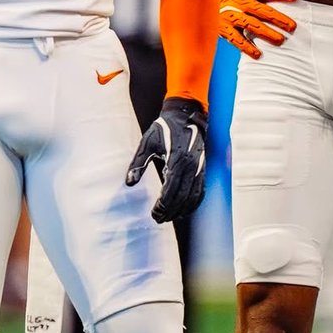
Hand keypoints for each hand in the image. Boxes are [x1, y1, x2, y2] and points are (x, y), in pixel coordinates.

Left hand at [125, 96, 206, 223]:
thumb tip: (129, 182)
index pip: (171, 190)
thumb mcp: (147, 142)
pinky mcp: (203, 168)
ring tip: (169, 216)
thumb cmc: (164, 128)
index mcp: (178, 158)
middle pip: (182, 197)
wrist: (186, 113)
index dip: (163, 205)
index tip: (153, 213)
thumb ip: (138, 163)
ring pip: (193, 197)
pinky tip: (184, 209)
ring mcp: (199, 167)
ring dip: (182, 210)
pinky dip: (193, 203)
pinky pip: (201, 191)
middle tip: (159, 219)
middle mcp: (191, 165)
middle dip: (170, 211)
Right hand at [219, 0, 296, 58]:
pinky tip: (258, 54)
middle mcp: (239, 2)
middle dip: (278, 18)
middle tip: (293, 27)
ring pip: (251, 25)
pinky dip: (247, 47)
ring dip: (266, 33)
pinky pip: (236, 39)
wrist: (201, 0)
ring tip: (280, 40)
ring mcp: (230, 15)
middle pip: (262, 10)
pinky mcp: (222, 28)